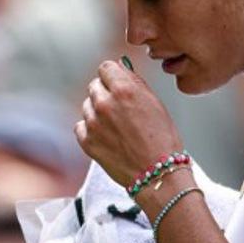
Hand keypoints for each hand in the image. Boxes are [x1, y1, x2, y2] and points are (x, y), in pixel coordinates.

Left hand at [75, 61, 183, 188]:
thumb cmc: (162, 140)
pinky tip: (107, 137)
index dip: (114, 76)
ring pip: (87, 105)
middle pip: (95, 85)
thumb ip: (136, 83)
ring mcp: (93, 123)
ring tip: (116, 127)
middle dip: (106, 93)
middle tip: (120, 109)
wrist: (158, 174)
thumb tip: (122, 69)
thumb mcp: (155, 103)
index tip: (117, 83)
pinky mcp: (87, 141)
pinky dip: (91, 129)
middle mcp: (105, 103)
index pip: (106, 67)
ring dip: (98, 112)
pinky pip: (81, 126)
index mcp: (123, 89)